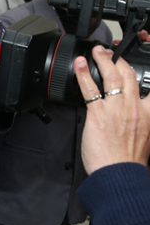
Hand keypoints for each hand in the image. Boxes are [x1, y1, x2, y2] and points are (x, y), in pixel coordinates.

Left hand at [74, 45, 149, 174]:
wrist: (119, 174)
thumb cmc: (129, 161)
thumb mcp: (147, 139)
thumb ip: (142, 123)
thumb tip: (135, 119)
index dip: (145, 74)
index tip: (136, 67)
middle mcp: (135, 108)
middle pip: (130, 76)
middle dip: (121, 60)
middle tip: (113, 53)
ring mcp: (116, 109)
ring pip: (112, 77)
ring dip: (104, 60)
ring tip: (98, 51)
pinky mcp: (98, 113)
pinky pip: (90, 88)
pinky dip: (84, 74)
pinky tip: (80, 64)